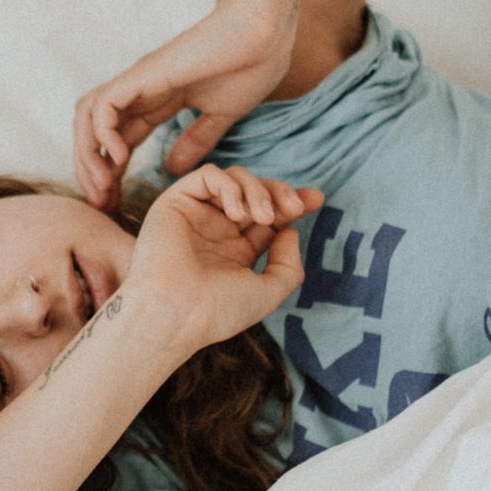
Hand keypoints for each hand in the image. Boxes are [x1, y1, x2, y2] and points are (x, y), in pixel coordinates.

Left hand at [73, 2, 294, 208]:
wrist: (265, 36)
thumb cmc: (250, 66)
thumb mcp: (220, 116)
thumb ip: (196, 140)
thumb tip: (172, 167)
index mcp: (158, 100)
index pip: (119, 140)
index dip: (111, 173)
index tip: (115, 203)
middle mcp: (141, 91)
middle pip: (94, 131)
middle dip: (92, 169)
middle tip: (102, 204)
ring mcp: (139, 81)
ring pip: (89, 116)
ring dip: (88, 154)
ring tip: (103, 186)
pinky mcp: (143, 75)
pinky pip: (103, 105)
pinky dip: (102, 132)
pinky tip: (118, 157)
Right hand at [123, 166, 322, 351]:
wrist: (174, 315)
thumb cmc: (217, 312)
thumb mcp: (267, 293)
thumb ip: (287, 265)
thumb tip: (290, 230)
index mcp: (236, 252)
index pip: (269, 216)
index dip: (292, 202)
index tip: (316, 200)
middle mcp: (216, 230)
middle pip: (256, 192)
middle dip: (280, 192)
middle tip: (295, 207)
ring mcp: (196, 215)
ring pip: (234, 179)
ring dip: (257, 191)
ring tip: (263, 217)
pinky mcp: (176, 202)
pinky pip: (208, 175)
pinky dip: (229, 186)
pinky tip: (237, 213)